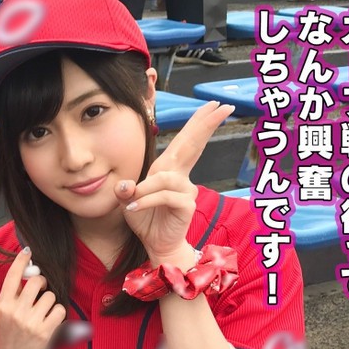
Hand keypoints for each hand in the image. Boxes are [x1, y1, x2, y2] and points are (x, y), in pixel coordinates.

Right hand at [0, 248, 65, 348]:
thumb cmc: (3, 336)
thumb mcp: (0, 313)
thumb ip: (12, 295)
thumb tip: (28, 274)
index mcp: (3, 304)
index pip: (13, 275)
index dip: (21, 260)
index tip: (28, 251)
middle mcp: (16, 311)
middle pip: (37, 281)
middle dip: (42, 283)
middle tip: (41, 290)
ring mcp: (31, 322)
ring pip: (50, 296)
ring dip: (49, 301)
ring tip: (42, 311)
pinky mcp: (45, 332)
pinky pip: (59, 310)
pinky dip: (57, 313)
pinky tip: (50, 319)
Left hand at [116, 101, 234, 262]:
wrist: (155, 243)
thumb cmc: (144, 219)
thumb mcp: (127, 201)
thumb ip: (125, 190)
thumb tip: (125, 185)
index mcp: (168, 169)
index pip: (185, 141)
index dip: (198, 123)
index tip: (213, 105)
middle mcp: (180, 176)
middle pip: (193, 145)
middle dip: (205, 124)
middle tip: (223, 106)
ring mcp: (186, 190)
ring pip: (163, 179)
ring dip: (144, 190)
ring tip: (130, 201)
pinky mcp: (186, 205)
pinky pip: (164, 196)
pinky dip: (146, 200)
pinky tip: (133, 208)